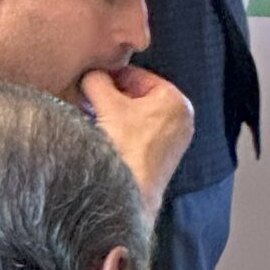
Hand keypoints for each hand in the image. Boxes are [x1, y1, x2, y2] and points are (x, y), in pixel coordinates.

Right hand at [79, 68, 194, 220]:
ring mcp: (174, 140)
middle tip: (87, 101)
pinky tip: (103, 134)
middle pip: (137, 95)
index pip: (135, 75)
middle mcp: (182, 118)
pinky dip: (122, 130)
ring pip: (137, 115)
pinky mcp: (163, 158)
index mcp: (175, 99)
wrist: (128, 194)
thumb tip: (91, 76)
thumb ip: (96, 79)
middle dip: (111, 97)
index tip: (90, 84)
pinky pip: (140, 133)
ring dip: (113, 114)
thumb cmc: (124, 147)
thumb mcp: (105, 102)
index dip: (108, 77)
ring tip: (91, 117)